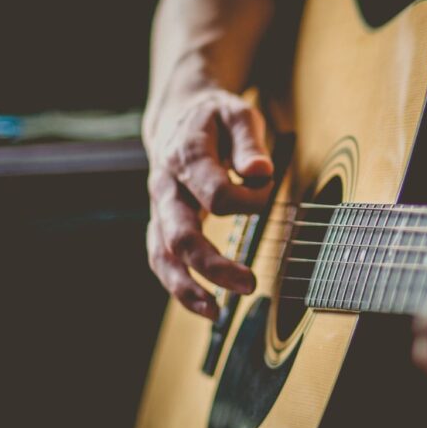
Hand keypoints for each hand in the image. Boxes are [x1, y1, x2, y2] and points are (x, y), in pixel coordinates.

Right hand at [145, 89, 272, 318]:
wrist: (179, 116)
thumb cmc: (216, 118)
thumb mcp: (238, 114)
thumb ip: (249, 143)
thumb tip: (258, 172)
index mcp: (185, 156)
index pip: (216, 195)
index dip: (249, 200)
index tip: (266, 187)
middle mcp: (166, 187)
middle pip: (181, 235)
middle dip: (213, 264)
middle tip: (249, 283)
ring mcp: (160, 208)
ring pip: (162, 255)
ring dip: (186, 288)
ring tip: (216, 313)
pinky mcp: (162, 223)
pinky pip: (162, 260)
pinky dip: (180, 287)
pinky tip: (206, 307)